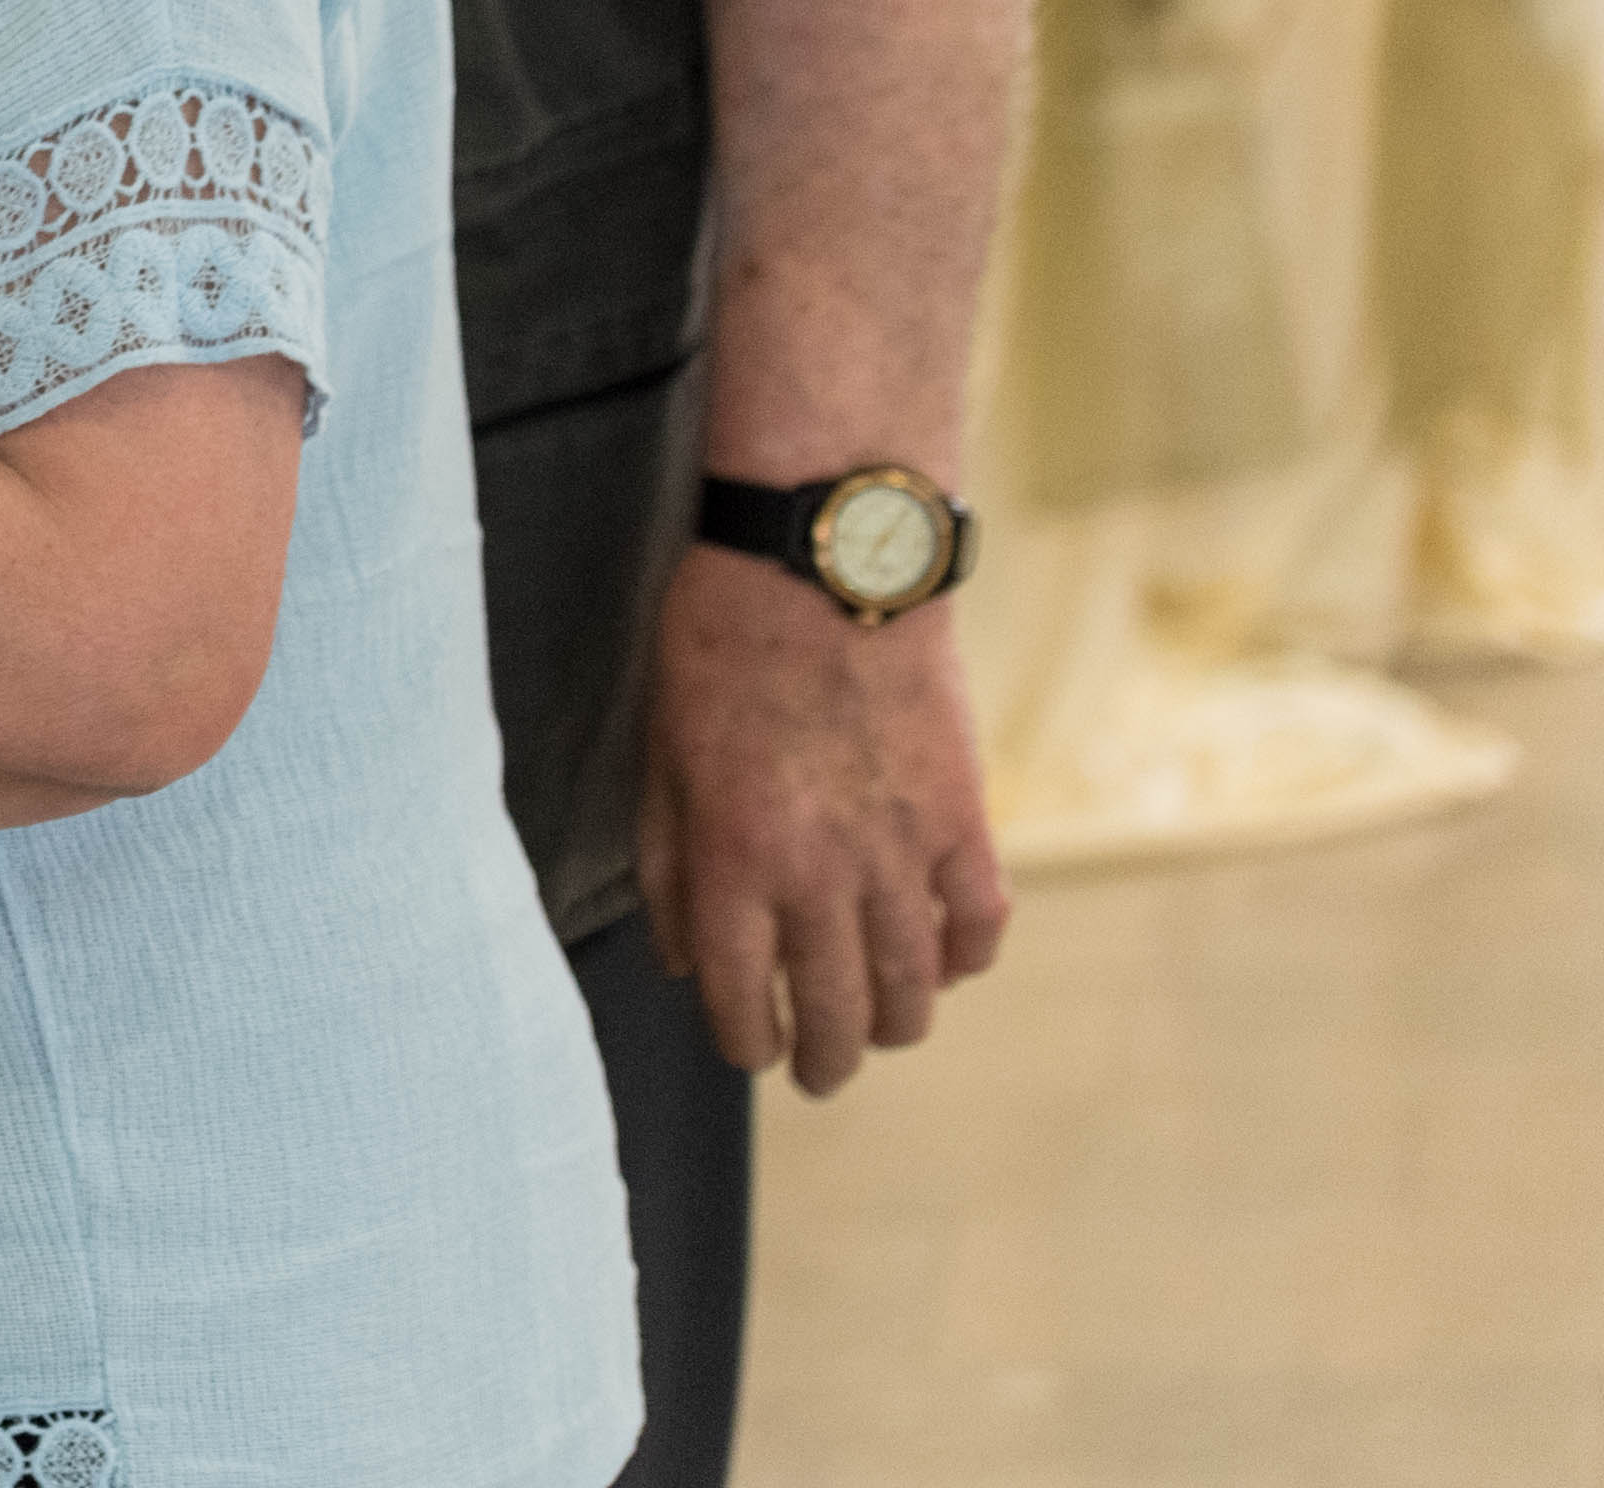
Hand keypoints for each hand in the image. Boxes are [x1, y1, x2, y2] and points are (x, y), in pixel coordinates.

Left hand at [636, 534, 1010, 1095]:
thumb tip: (686, 961)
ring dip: (896, 1025)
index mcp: (734, 858)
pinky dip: (964, 957)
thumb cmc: (717, 647)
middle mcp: (821, 872)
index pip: (743, 1000)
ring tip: (880, 1033)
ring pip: (915, 986)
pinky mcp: (965, 817)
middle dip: (826, 1061)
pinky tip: (943, 964)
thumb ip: (668, 866)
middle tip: (819, 1075)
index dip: (746, 1041)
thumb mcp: (659, 753)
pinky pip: (979, 923)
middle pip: (838, 1012)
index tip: (751, 1049)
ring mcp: (902, 850)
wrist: (823, 564)